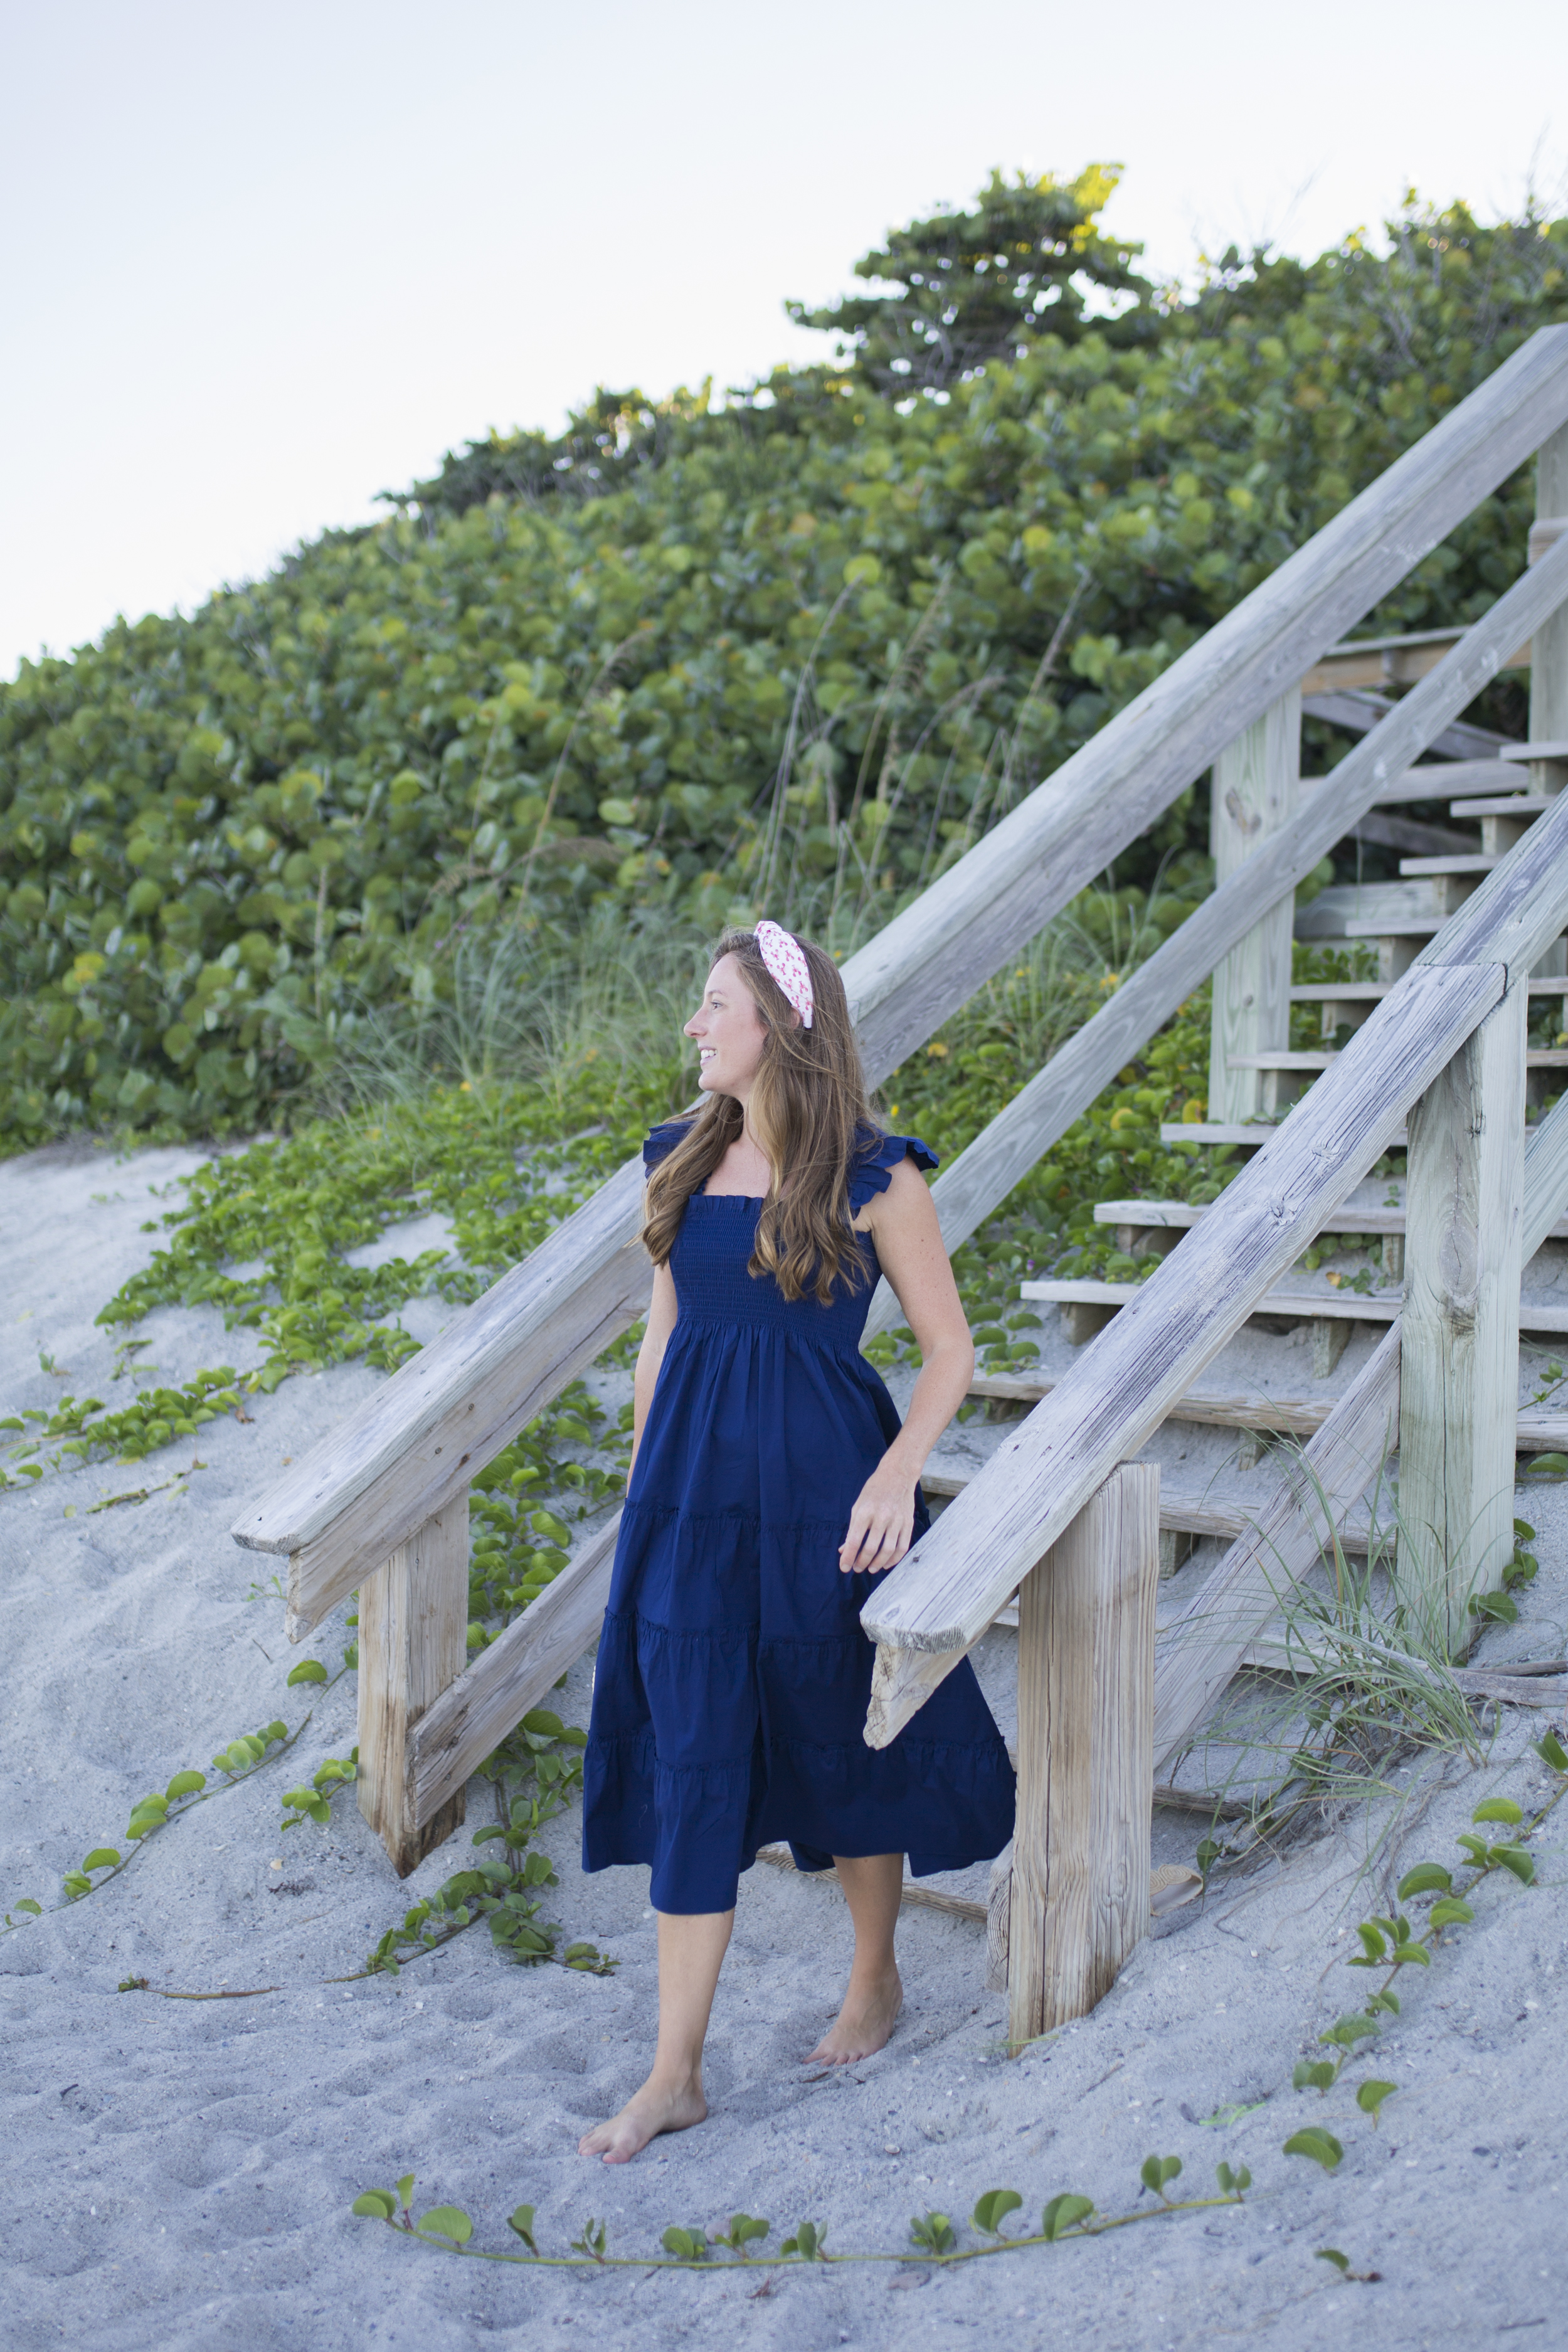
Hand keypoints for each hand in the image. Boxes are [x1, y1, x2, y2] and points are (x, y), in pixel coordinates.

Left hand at [839, 1460, 917, 1574]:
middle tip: (857, 1568)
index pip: (854, 1540)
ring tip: (870, 1569)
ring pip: (887, 1550)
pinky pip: (903, 1547)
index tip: (844, 1568)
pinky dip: (894, 1559)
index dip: (848, 1557)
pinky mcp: (908, 1523)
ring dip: (877, 1564)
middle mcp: (881, 1516)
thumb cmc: (874, 1490)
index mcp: (865, 1511)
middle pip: (870, 1548)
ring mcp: (897, 1520)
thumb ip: (852, 1529)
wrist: (898, 1474)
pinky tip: (886, 1563)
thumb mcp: (858, 1506)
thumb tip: (844, 1550)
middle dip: (861, 1562)